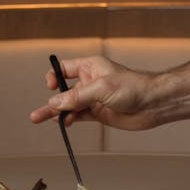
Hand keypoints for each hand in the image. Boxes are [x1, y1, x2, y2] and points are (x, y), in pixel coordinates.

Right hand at [30, 55, 157, 129]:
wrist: (153, 103)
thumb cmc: (133, 87)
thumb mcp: (101, 88)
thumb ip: (77, 97)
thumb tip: (55, 103)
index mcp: (90, 67)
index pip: (64, 69)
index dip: (55, 77)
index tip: (51, 88)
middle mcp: (90, 82)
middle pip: (64, 91)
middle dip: (51, 101)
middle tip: (37, 113)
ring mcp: (94, 98)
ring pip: (69, 105)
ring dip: (56, 112)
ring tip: (40, 119)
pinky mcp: (99, 112)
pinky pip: (78, 115)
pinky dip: (69, 119)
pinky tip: (62, 123)